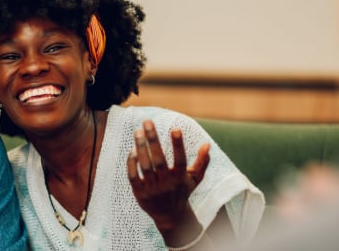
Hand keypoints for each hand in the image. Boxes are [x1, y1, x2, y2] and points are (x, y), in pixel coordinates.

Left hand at [127, 120, 210, 245]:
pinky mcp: (139, 193)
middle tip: (147, 122)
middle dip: (153, 140)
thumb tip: (207, 144)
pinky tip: (132, 149)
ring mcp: (152, 189)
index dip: (178, 145)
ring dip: (141, 148)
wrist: (169, 216)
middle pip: (159, 160)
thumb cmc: (182, 192)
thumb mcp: (194, 179)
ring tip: (137, 131)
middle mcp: (166, 184)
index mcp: (180, 179)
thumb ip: (202, 162)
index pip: (180, 160)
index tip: (175, 128)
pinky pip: (133, 176)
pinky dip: (132, 163)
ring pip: (145, 166)